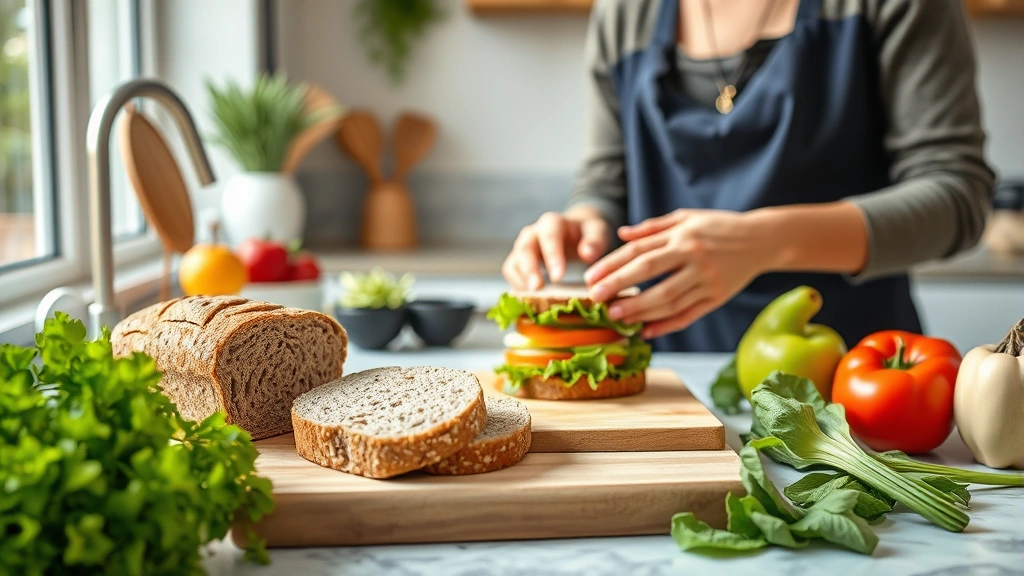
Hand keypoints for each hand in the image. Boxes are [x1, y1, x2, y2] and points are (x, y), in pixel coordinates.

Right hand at [502, 207, 610, 289]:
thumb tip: (587, 255)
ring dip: (521, 281)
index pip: (549, 236)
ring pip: (514, 262)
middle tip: (537, 289)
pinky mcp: (518, 260)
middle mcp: (532, 233)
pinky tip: (529, 299)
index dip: (552, 256)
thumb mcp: (597, 231)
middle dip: (530, 270)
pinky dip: (517, 285)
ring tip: (532, 298)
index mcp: (552, 223)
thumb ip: (595, 241)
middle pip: (525, 249)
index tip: (558, 277)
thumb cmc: (586, 233)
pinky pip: (511, 272)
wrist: (575, 232)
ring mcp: (522, 247)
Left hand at [584, 209, 775, 338]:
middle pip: (650, 274)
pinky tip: (646, 331)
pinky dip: (666, 325)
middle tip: (596, 299)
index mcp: (683, 236)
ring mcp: (706, 280)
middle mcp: (694, 258)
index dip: (613, 265)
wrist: (763, 239)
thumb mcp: (686, 218)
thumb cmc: (718, 226)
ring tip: (617, 316)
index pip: (640, 251)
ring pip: (668, 300)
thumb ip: (652, 228)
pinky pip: (688, 315)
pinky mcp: (717, 298)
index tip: (591, 278)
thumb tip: (620, 235)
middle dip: (620, 287)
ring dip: (639, 310)